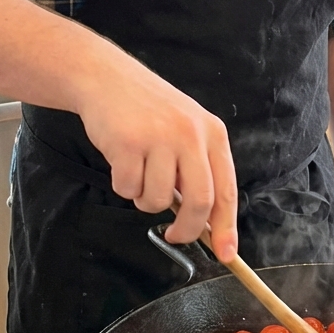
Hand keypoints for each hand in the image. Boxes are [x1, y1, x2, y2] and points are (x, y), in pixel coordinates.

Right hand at [75, 45, 237, 261]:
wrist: (106, 78)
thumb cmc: (147, 110)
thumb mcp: (185, 130)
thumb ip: (198, 169)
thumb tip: (208, 222)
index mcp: (212, 133)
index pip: (225, 190)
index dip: (227, 227)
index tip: (226, 254)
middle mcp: (191, 135)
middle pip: (199, 203)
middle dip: (186, 229)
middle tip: (173, 234)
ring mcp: (160, 138)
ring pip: (158, 201)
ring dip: (145, 198)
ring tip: (139, 172)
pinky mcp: (129, 144)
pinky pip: (128, 190)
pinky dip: (123, 185)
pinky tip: (121, 160)